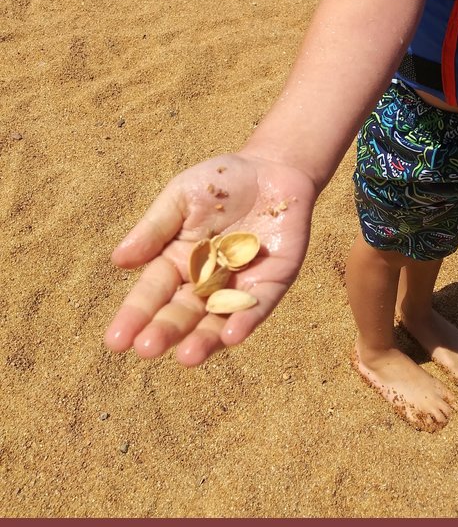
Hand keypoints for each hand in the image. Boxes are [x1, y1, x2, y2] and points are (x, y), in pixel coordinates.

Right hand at [104, 153, 316, 364]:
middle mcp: (205, 281)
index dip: (135, 316)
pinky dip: (245, 321)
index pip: (152, 293)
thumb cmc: (220, 182)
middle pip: (182, 312)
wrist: (271, 168)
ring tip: (186, 357)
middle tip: (146, 348)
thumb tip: (118, 261)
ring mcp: (239, 285)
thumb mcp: (180, 197)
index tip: (116, 340)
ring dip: (203, 340)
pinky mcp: (272, 282)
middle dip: (165, 331)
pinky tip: (231, 335)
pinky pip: (258, 307)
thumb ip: (155, 229)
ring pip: (218, 320)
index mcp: (177, 261)